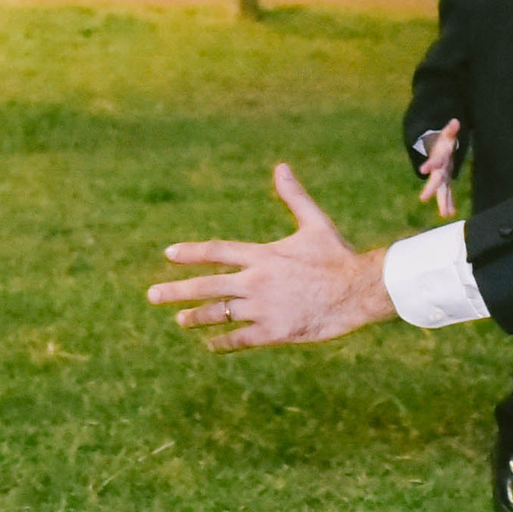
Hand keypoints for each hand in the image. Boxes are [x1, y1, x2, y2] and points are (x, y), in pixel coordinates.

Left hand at [147, 163, 395, 349]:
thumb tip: (281, 167)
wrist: (360, 289)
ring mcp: (263, 308)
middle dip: (176, 291)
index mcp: (262, 255)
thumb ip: (293, 197)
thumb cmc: (338, 255)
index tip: (169, 254)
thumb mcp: (314, 223)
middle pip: (207, 286)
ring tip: (180, 319)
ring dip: (196, 317)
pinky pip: (240, 339)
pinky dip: (223, 342)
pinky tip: (211, 344)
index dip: (190, 253)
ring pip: (219, 315)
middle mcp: (256, 282)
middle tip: (152, 295)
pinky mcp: (275, 332)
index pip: (216, 252)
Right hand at [416, 118, 462, 218]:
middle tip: (422, 198)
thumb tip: (455, 122)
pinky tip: (450, 214)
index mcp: (439, 158)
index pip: (434, 162)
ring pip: (442, 191)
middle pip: (435, 180)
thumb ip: (451, 130)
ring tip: (445, 214)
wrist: (438, 149)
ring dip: (443, 203)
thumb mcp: (447, 135)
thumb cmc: (444, 142)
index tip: (423, 169)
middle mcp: (438, 170)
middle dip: (430, 189)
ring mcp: (441, 177)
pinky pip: (448, 194)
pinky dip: (449, 203)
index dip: (429, 165)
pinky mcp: (446, 182)